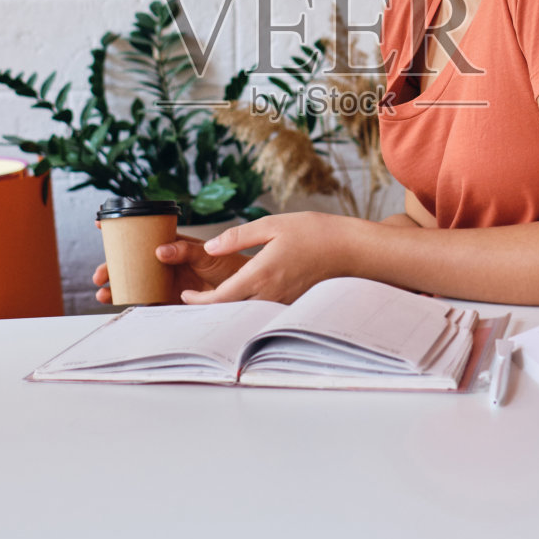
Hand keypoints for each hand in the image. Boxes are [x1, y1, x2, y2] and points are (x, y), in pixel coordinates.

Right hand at [91, 226, 248, 305]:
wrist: (243, 289)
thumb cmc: (228, 265)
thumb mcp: (205, 253)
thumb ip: (184, 251)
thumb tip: (160, 250)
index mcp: (171, 245)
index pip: (142, 235)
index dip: (122, 230)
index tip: (100, 226)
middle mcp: (164, 263)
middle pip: (131, 263)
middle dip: (112, 267)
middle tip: (99, 275)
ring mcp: (166, 281)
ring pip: (135, 283)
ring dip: (116, 287)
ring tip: (102, 294)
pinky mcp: (171, 300)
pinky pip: (148, 302)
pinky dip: (133, 303)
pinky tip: (120, 305)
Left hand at [178, 211, 357, 304]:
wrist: (352, 250)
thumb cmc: (315, 232)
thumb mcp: (273, 224)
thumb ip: (237, 236)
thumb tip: (209, 246)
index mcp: (261, 273)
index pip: (221, 298)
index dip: (199, 301)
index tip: (187, 295)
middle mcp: (270, 294)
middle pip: (230, 311)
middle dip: (209, 308)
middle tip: (194, 299)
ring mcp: (283, 302)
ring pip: (246, 313)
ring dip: (228, 308)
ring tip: (213, 298)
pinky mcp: (293, 304)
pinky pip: (264, 311)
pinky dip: (248, 308)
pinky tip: (243, 297)